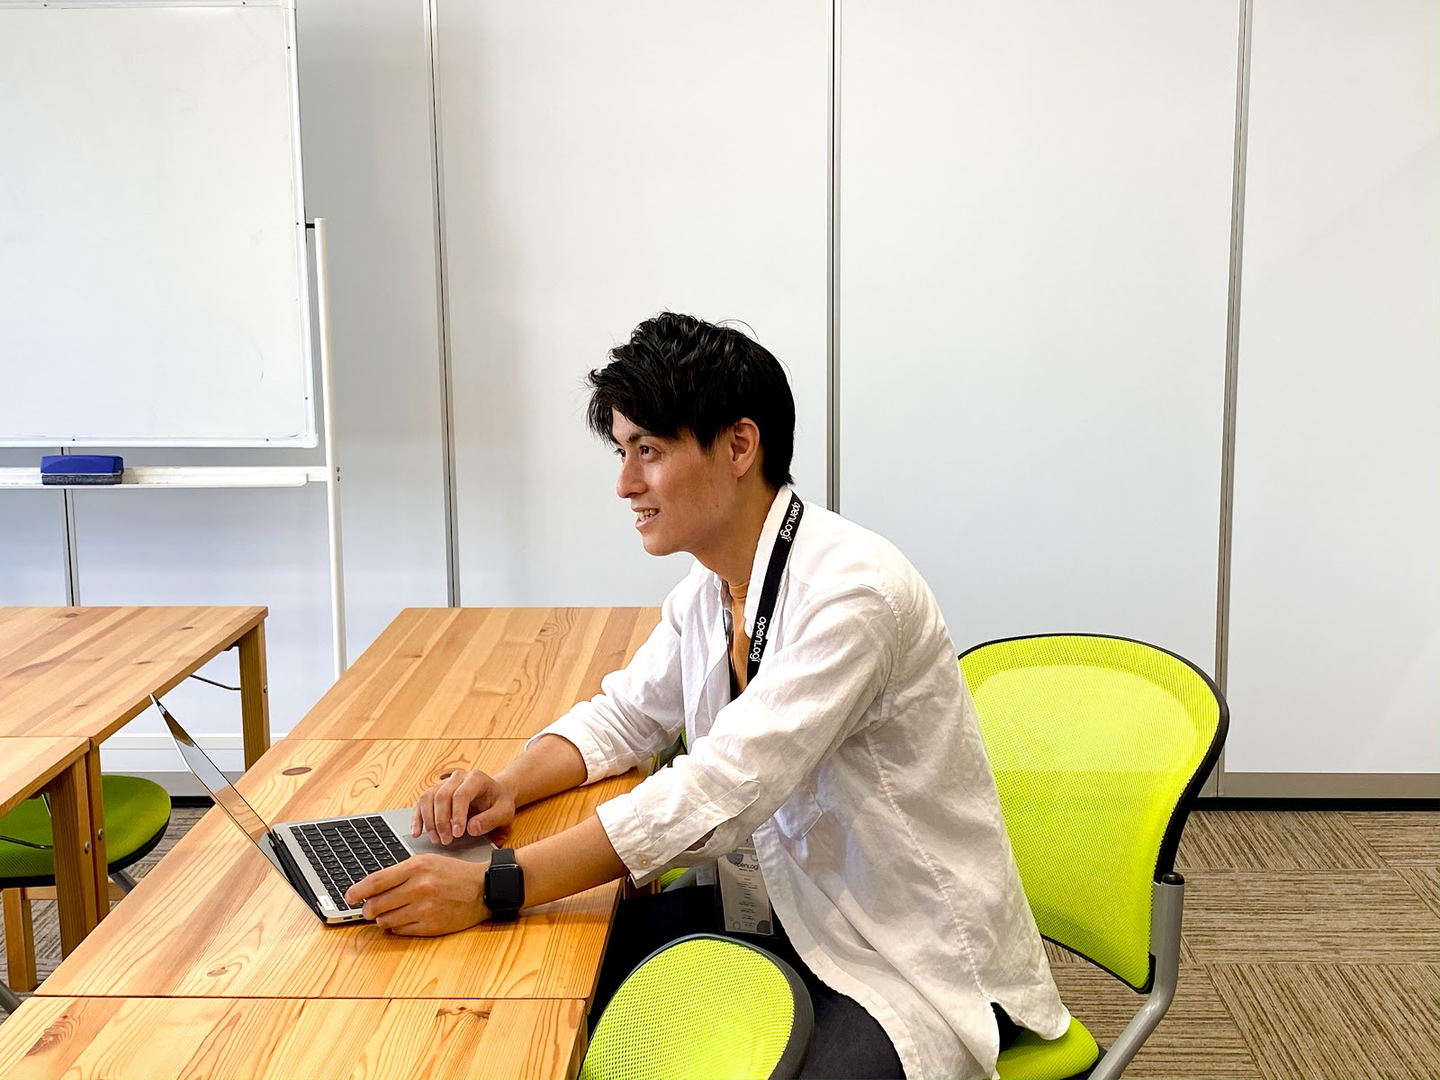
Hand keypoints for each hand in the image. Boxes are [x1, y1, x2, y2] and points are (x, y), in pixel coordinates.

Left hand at [345, 853, 489, 935]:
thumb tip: (370, 888)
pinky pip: (400, 930)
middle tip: (369, 908)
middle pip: (376, 904)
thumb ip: (399, 873)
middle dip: (367, 909)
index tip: (348, 896)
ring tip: (392, 911)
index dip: (357, 891)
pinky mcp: (430, 926)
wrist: (483, 889)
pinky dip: (397, 926)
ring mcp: (425, 909)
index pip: (376, 881)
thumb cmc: (453, 873)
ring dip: (383, 918)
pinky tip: (405, 918)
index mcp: (417, 867)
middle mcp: (419, 887)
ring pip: (385, 920)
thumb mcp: (427, 862)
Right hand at [414, 768, 516, 844]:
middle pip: (441, 796)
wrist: (495, 794)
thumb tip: (471, 829)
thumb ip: (490, 820)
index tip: (457, 833)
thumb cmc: (499, 802)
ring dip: (429, 821)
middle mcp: (458, 777)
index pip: (461, 794)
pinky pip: (421, 802)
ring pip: (428, 798)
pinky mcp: (436, 792)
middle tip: (446, 840)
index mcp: (476, 778)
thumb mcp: (504, 812)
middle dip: (441, 821)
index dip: (457, 815)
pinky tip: (417, 832)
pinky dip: (418, 818)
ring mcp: (445, 783)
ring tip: (436, 839)